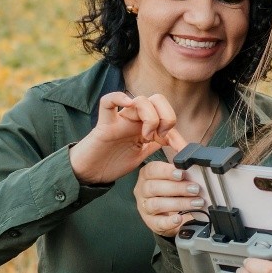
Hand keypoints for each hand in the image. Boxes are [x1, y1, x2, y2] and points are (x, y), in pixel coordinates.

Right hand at [69, 92, 183, 185]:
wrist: (89, 174)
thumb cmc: (112, 163)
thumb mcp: (140, 155)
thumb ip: (154, 146)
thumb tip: (175, 145)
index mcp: (144, 126)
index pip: (166, 117)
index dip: (177, 134)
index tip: (182, 151)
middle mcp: (134, 119)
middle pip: (157, 99)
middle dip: (166, 116)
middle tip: (162, 136)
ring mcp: (119, 120)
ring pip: (140, 100)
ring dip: (150, 117)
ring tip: (146, 136)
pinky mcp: (104, 125)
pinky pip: (107, 102)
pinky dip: (118, 98)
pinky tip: (128, 105)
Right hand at [134, 160, 209, 238]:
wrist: (168, 210)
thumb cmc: (171, 188)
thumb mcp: (174, 173)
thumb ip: (180, 160)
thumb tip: (190, 150)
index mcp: (147, 174)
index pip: (152, 170)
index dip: (166, 171)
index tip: (181, 173)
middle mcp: (142, 190)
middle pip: (154, 187)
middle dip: (177, 188)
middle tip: (195, 189)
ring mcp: (144, 207)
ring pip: (156, 204)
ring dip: (179, 203)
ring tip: (196, 203)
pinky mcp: (150, 222)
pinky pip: (157, 223)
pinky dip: (169, 221)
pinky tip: (179, 218)